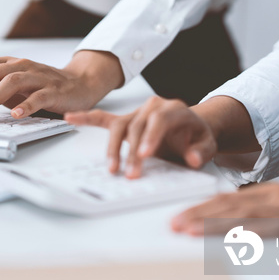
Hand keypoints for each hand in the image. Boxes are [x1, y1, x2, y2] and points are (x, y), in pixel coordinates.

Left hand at [0, 50, 123, 120]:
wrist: (80, 84)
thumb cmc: (41, 87)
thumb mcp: (14, 87)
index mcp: (9, 63)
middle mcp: (22, 65)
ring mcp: (39, 76)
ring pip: (12, 82)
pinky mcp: (55, 90)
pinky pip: (39, 96)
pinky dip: (26, 105)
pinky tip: (15, 115)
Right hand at [65, 96, 216, 178]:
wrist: (191, 128)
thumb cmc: (196, 136)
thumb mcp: (207, 144)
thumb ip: (202, 151)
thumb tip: (192, 158)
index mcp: (173, 108)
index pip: (158, 120)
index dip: (150, 137)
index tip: (144, 155)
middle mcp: (152, 107)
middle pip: (137, 126)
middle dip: (131, 151)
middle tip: (131, 173)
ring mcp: (136, 113)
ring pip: (119, 127)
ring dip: (113, 148)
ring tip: (112, 168)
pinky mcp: (124, 120)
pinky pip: (103, 118)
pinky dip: (87, 118)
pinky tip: (71, 118)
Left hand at [171, 183, 278, 236]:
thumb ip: (254, 216)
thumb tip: (220, 224)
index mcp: (267, 193)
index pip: (226, 199)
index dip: (200, 207)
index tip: (178, 216)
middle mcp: (274, 195)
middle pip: (228, 204)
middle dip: (197, 215)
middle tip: (174, 223)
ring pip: (241, 214)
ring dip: (211, 223)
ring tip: (187, 230)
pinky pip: (265, 228)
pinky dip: (243, 232)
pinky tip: (225, 237)